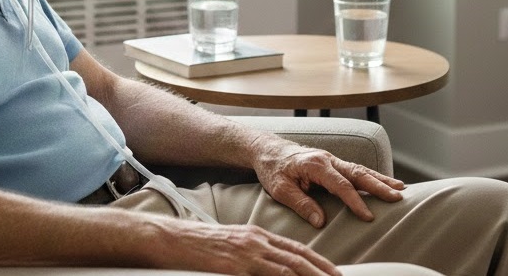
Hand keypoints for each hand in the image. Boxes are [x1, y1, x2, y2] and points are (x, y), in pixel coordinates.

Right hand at [149, 219, 343, 275]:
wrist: (172, 239)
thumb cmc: (197, 248)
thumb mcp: (230, 249)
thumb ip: (252, 259)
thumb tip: (270, 270)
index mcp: (256, 236)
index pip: (296, 249)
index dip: (318, 262)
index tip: (335, 272)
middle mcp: (257, 241)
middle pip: (299, 258)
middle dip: (324, 272)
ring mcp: (248, 253)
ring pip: (289, 268)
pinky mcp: (237, 265)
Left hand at [249, 136, 403, 227]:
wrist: (266, 148)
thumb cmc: (272, 168)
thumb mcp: (280, 189)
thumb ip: (301, 204)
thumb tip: (321, 221)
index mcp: (315, 165)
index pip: (340, 185)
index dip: (355, 201)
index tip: (368, 216)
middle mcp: (327, 159)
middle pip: (357, 173)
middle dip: (379, 185)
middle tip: (398, 197)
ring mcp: (331, 159)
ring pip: (360, 169)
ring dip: (380, 179)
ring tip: (400, 188)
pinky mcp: (332, 163)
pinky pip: (355, 169)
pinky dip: (371, 176)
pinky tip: (383, 182)